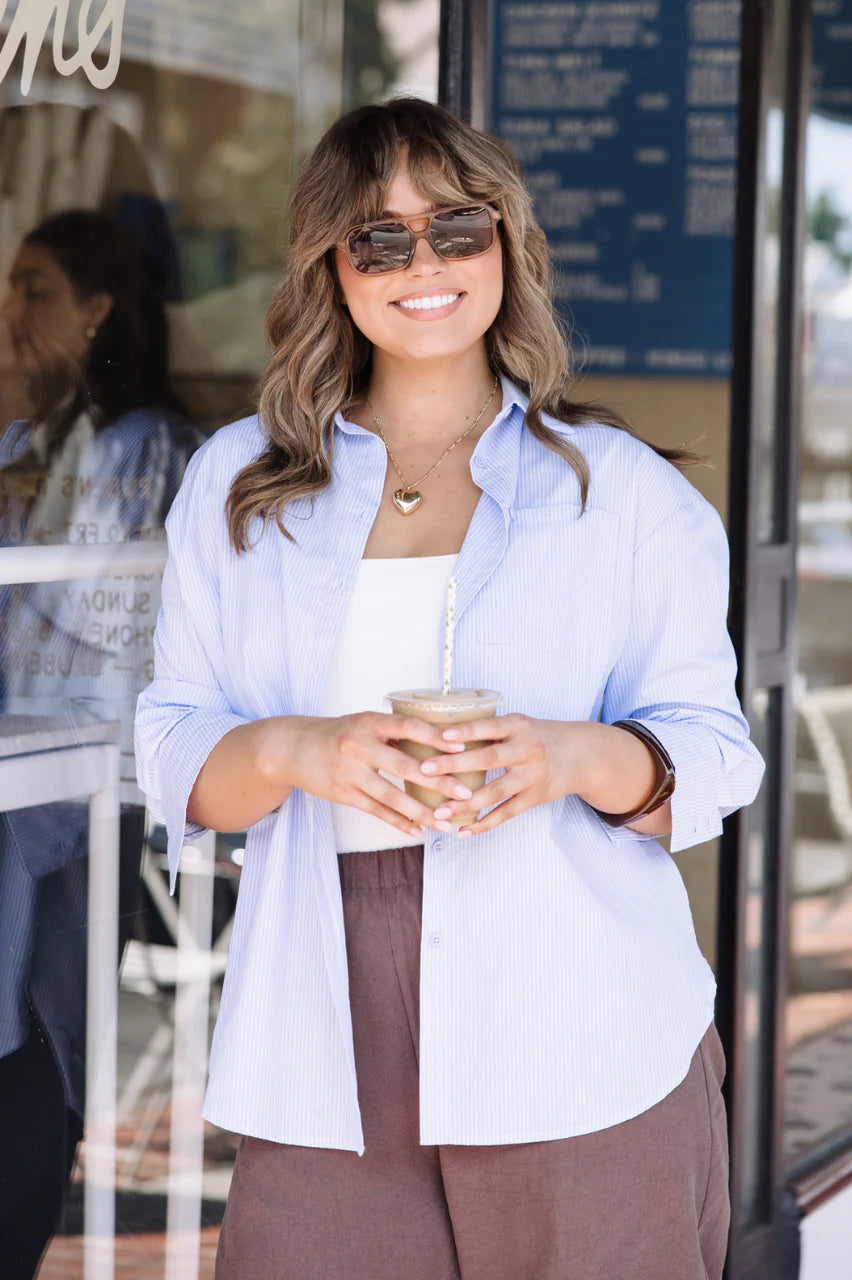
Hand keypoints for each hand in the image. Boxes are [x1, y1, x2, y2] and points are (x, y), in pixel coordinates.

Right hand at [277, 712, 474, 838]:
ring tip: (446, 823)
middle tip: (466, 793)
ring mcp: (349, 772)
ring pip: (391, 796)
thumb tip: (437, 743)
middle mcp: (358, 746)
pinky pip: (375, 810)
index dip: (434, 738)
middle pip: (404, 767)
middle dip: (438, 782)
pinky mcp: (342, 794)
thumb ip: (395, 733)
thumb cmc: (338, 733)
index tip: (461, 748)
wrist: (293, 748)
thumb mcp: (364, 722)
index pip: (407, 727)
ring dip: (421, 812)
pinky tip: (417, 831)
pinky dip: (398, 822)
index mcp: (369, 722)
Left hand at [417, 715, 595, 835]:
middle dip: (454, 765)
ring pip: (495, 792)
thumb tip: (442, 733)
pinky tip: (463, 830)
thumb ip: (489, 730)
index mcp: (519, 726)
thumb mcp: (519, 724)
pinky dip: (484, 823)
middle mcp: (527, 750)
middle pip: (488, 759)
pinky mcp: (535, 798)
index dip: (467, 731)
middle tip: (424, 770)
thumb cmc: (538, 736)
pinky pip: (506, 813)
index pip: (489, 727)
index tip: (442, 736)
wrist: (580, 755)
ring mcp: (532, 776)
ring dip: (465, 804)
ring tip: (439, 811)